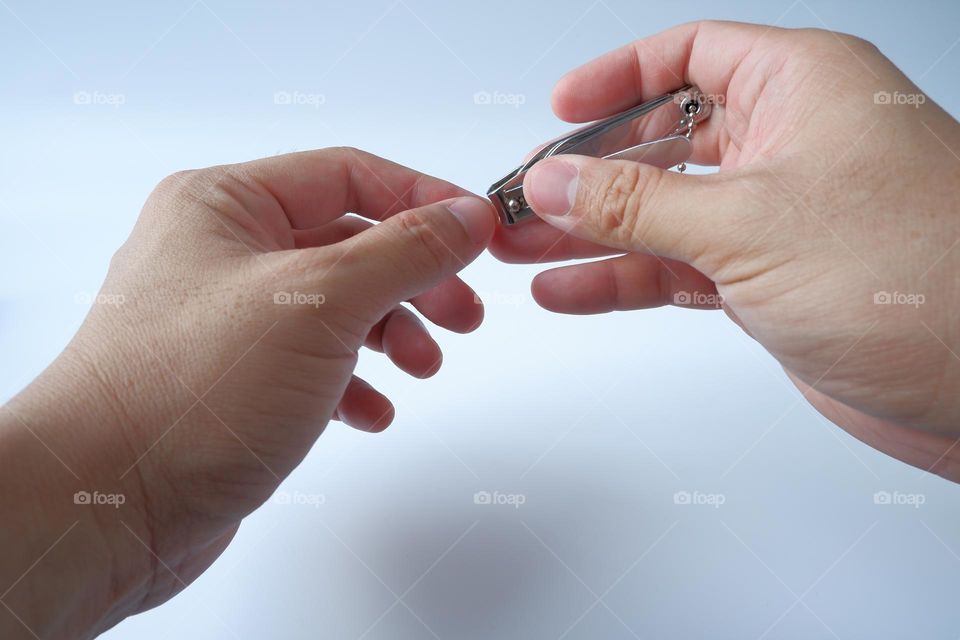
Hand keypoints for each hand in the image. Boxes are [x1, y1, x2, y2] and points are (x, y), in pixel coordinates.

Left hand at [0, 148, 495, 636]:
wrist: (104, 506)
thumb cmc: (190, 391)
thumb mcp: (320, 301)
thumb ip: (404, 251)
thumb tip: (467, 216)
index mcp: (226, 205)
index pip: (349, 175)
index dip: (423, 200)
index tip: (479, 235)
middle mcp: (221, 253)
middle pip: (348, 243)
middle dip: (414, 279)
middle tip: (463, 315)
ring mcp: (225, 320)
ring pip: (335, 307)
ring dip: (390, 334)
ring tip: (423, 368)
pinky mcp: (231, 380)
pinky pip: (310, 364)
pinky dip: (351, 383)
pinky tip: (371, 412)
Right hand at [490, 21, 959, 479]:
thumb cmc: (921, 279)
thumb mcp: (749, 224)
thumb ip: (637, 203)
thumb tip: (555, 181)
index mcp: (801, 88)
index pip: (688, 57)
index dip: (617, 79)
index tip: (559, 110)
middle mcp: (788, 145)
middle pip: (662, 141)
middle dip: (587, 173)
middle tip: (524, 197)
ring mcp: (777, 217)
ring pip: (662, 213)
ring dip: (590, 233)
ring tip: (521, 247)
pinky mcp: (768, 281)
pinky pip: (677, 269)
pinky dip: (623, 281)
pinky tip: (569, 289)